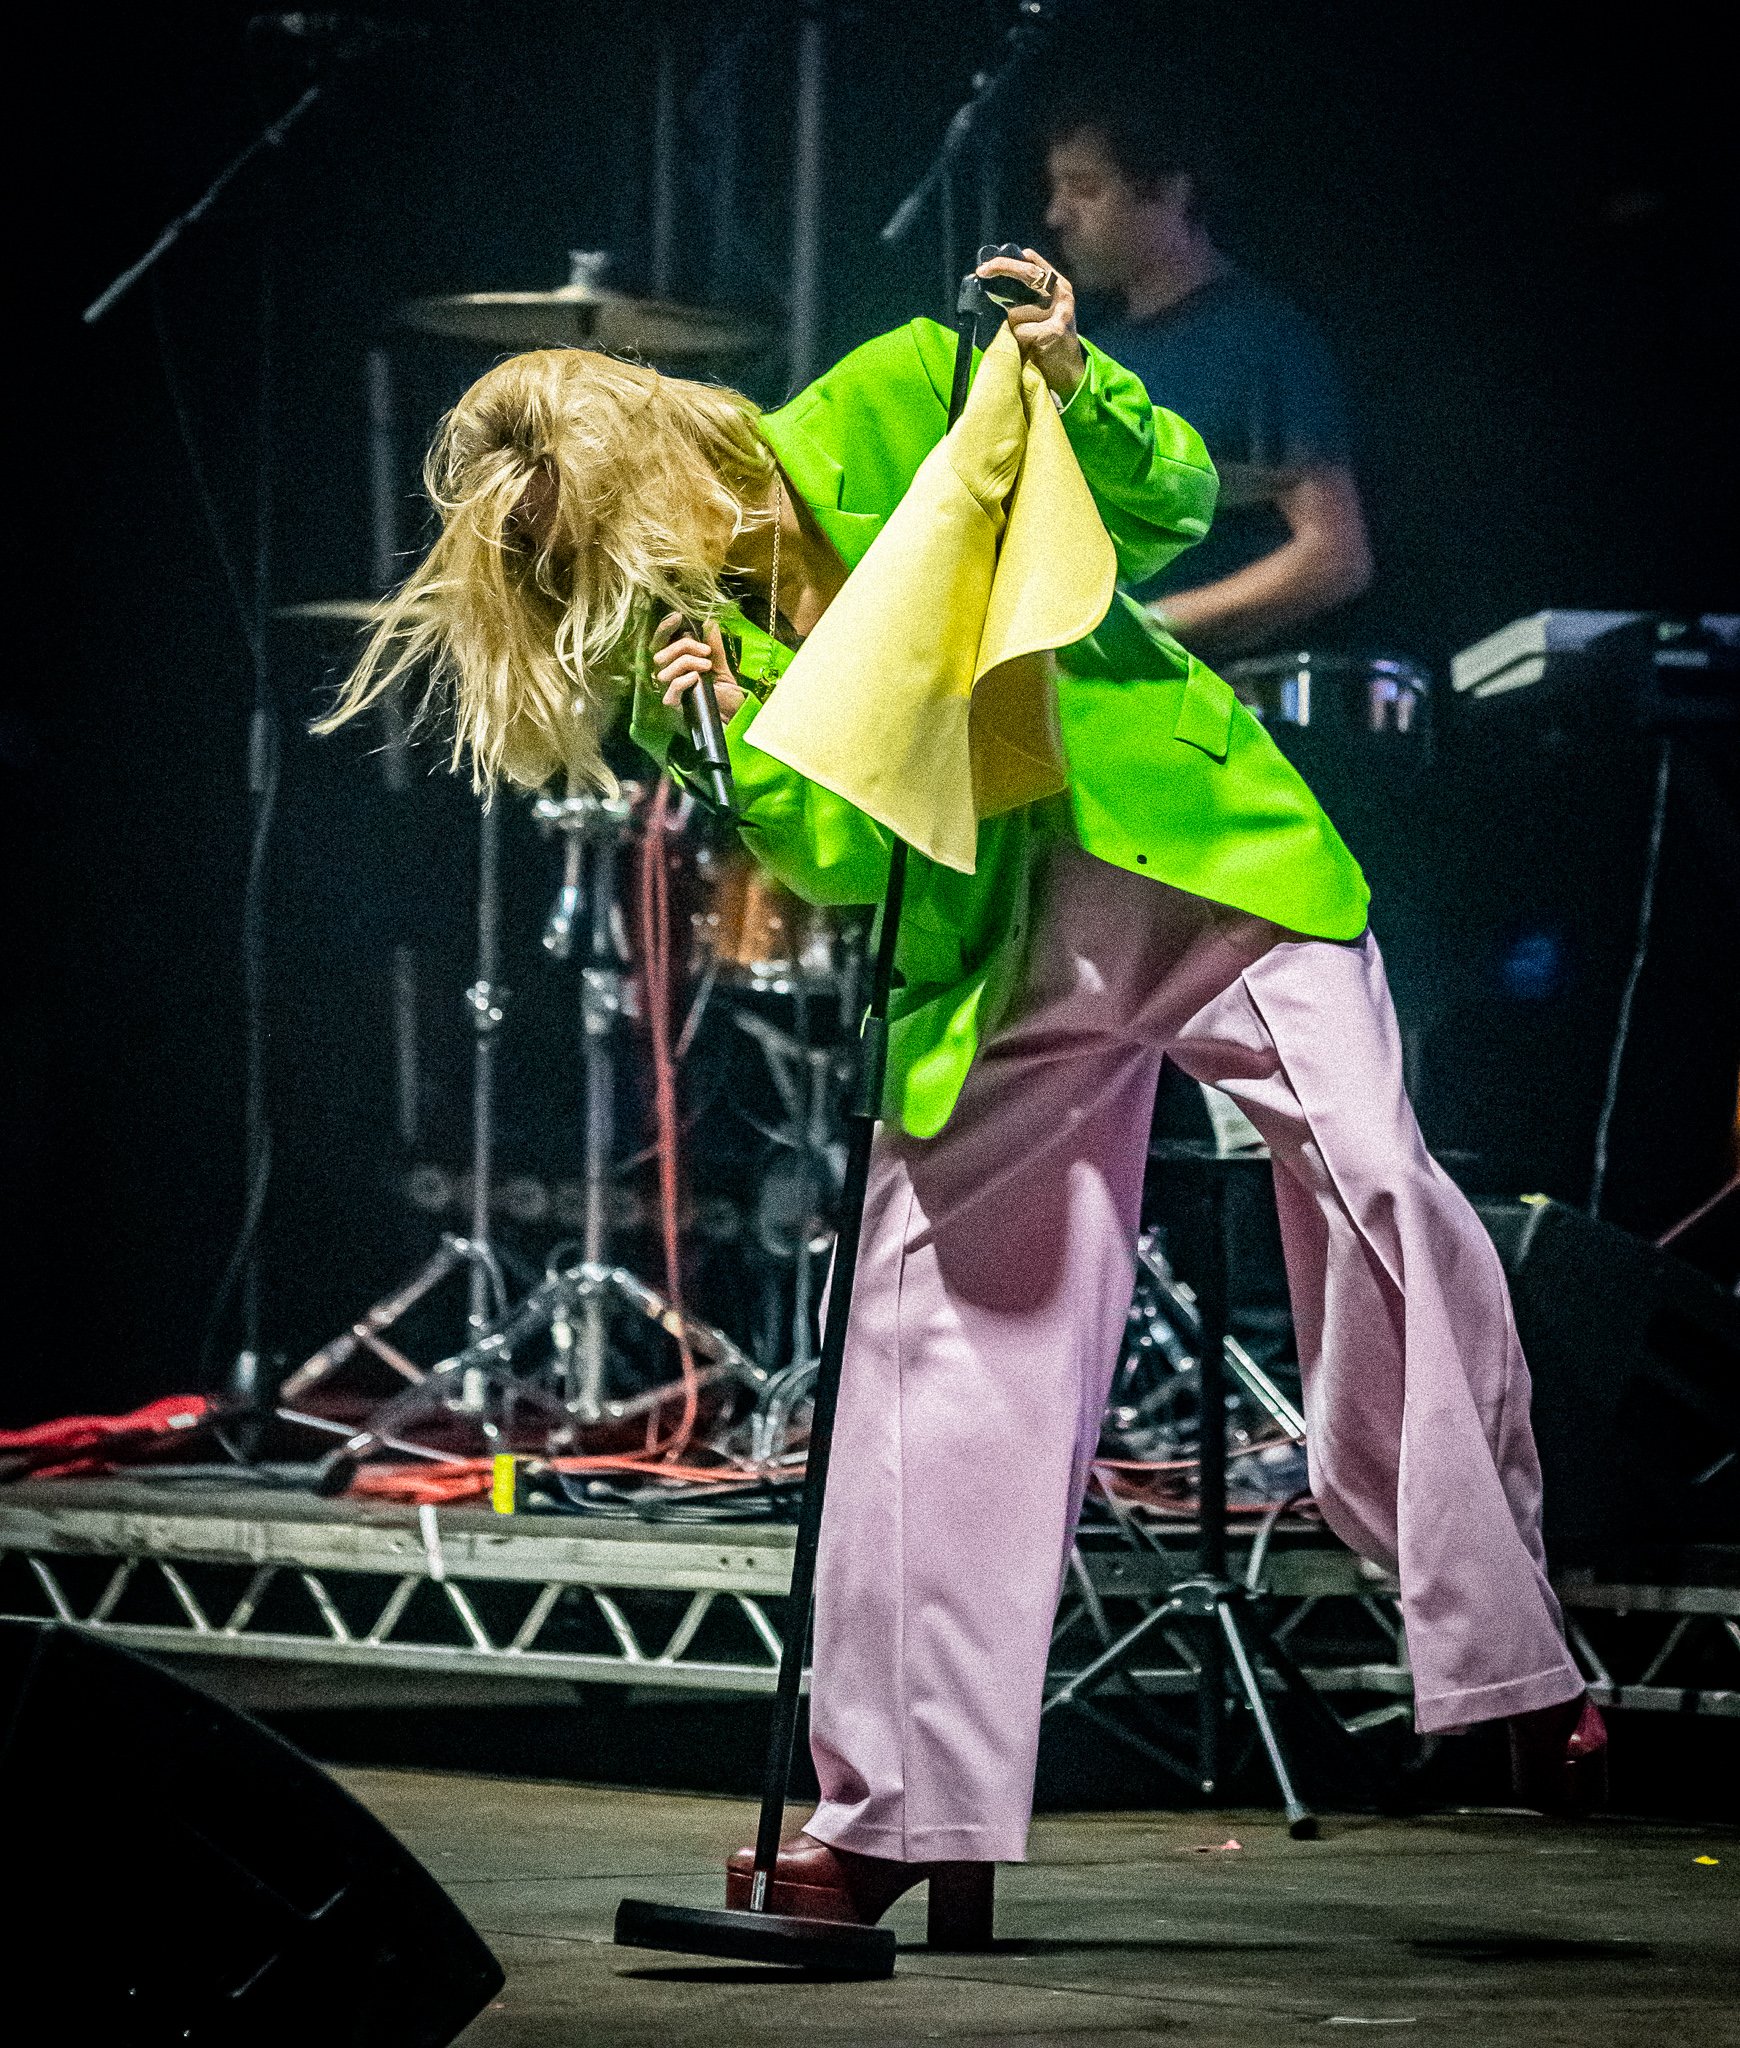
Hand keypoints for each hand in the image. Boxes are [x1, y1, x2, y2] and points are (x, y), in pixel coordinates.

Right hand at [652, 612, 745, 720]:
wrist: (734, 723)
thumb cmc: (726, 699)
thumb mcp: (721, 668)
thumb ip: (714, 646)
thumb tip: (710, 621)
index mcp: (677, 665)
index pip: (662, 642)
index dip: (665, 628)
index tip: (678, 617)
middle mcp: (669, 677)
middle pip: (660, 653)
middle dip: (683, 646)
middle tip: (705, 651)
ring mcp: (669, 691)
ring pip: (665, 669)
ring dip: (687, 662)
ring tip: (707, 666)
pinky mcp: (674, 706)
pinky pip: (672, 688)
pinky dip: (683, 679)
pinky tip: (697, 679)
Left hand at [975, 246, 1084, 402]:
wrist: (1070, 373)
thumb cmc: (1050, 341)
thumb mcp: (1045, 312)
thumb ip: (1030, 295)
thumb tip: (998, 280)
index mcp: (1060, 286)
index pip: (1032, 264)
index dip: (1008, 261)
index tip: (987, 265)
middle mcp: (1062, 295)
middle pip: (1027, 272)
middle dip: (1002, 268)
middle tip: (982, 272)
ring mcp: (1059, 313)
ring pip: (1016, 312)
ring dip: (1014, 328)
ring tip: (1027, 339)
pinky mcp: (1053, 332)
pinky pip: (1020, 331)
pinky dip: (1019, 342)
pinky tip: (1030, 348)